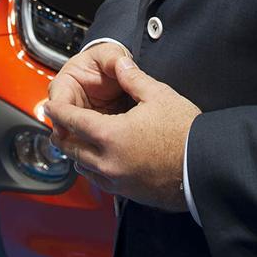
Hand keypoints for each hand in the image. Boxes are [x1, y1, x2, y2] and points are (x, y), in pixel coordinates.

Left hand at [46, 55, 199, 212]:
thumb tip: (121, 63)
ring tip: (79, 140)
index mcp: (110, 135)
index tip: (49, 106)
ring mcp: (118, 181)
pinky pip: (100, 181)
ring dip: (77, 153)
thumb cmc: (186, 131)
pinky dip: (93, 168)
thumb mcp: (159, 95)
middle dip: (63, 133)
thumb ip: (133, 78)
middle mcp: (107, 162)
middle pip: (71, 147)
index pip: (72, 121)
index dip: (58, 111)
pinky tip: (100, 160)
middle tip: (59, 124)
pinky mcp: (129, 193)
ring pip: (83, 167)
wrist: (207, 167)